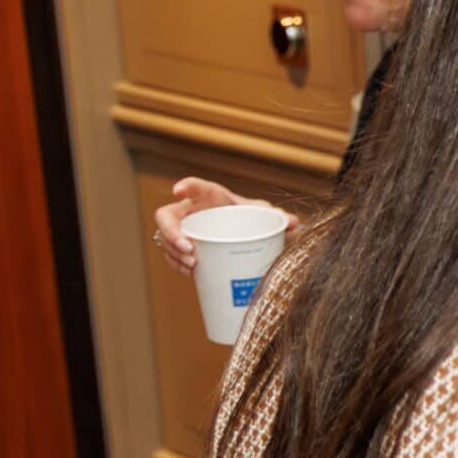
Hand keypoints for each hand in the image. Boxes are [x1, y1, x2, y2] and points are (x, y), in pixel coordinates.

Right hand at [152, 178, 296, 273]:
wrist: (239, 229)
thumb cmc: (247, 216)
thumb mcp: (261, 214)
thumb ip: (275, 216)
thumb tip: (294, 222)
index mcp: (209, 196)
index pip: (195, 186)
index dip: (185, 186)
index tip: (178, 190)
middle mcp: (190, 210)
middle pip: (166, 216)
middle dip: (172, 233)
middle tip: (190, 248)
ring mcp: (181, 228)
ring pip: (163, 237)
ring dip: (173, 252)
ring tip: (192, 263)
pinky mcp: (179, 245)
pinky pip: (169, 254)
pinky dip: (177, 264)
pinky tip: (190, 271)